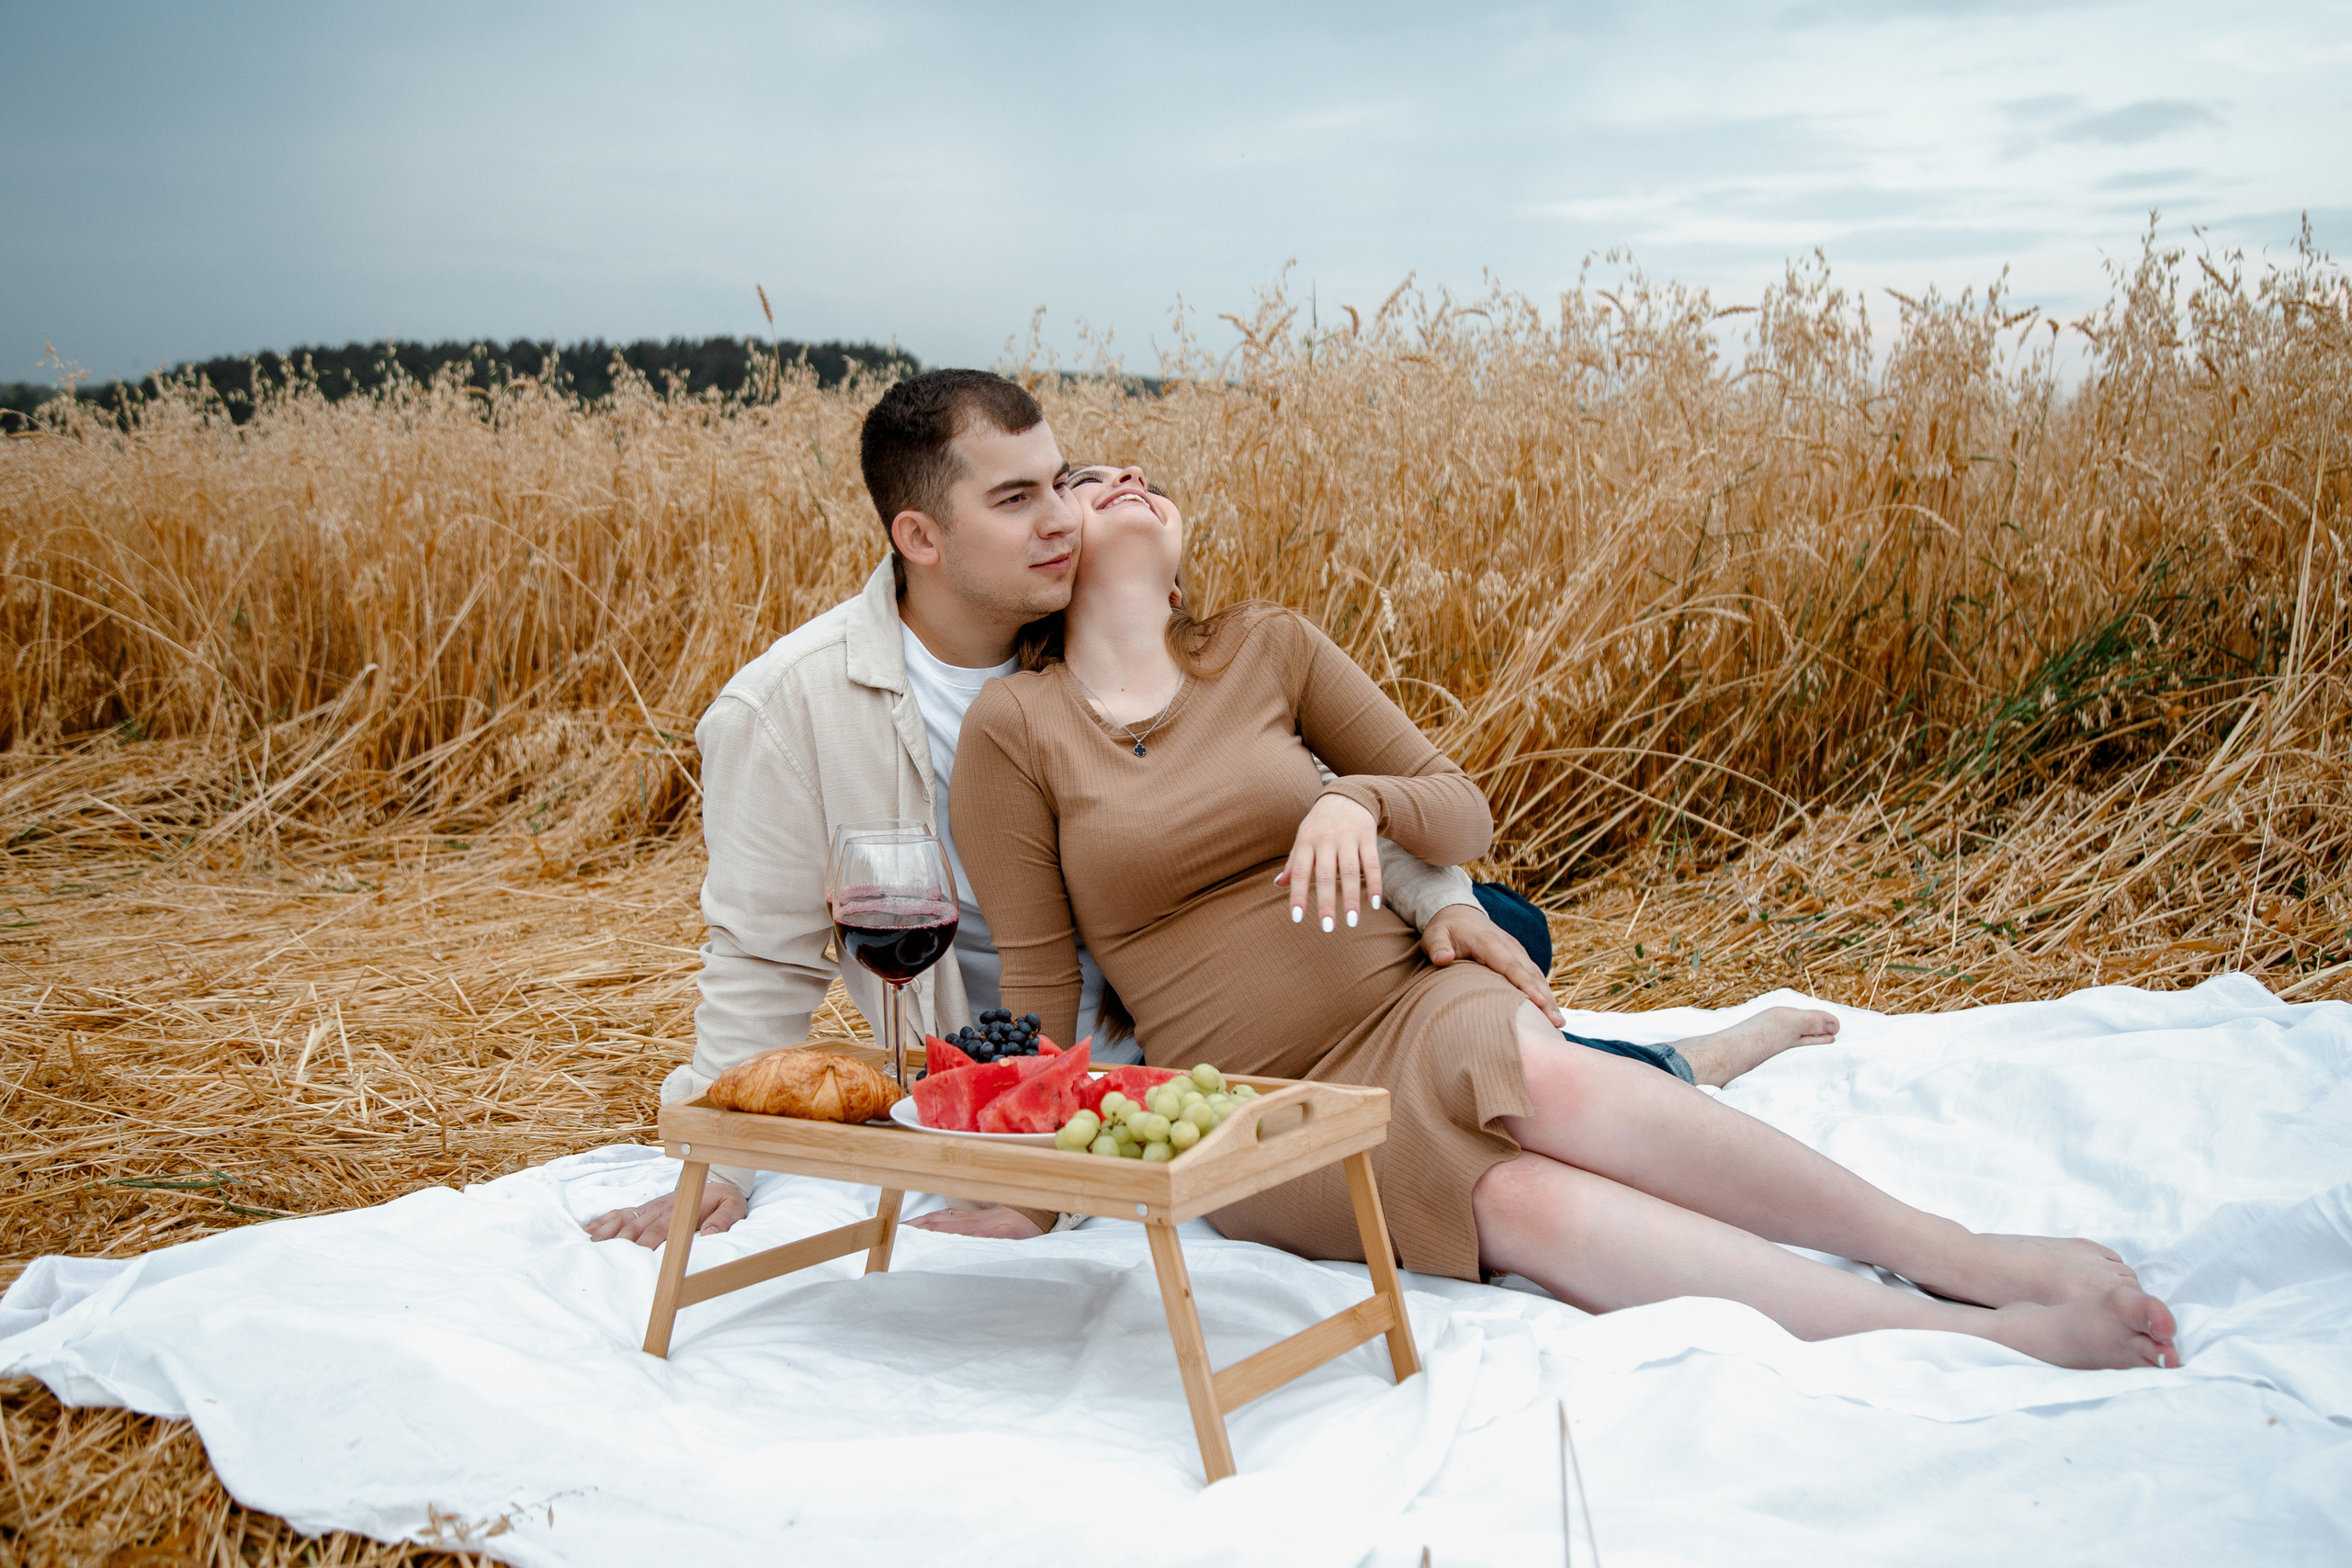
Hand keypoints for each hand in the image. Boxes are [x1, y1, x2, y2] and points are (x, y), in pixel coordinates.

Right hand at [584, 1179, 747, 1247]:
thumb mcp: (733, 1208)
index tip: (632, 1259)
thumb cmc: (725, 1200)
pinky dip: (604, 1221)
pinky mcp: (645, 1207)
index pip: (659, 1231)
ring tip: (588, 1247)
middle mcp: (660, 1209)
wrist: (717, 1180)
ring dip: (606, 1233)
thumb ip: (724, 1220)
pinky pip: (621, 1212)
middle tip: (600, 1259)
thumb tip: (709, 1233)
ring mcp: (650, 1207)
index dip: (645, 1244)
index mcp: (679, 1212)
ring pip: (624, 1220)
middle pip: (635, 1228)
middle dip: (618, 1243)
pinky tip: (587, 1231)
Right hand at [904, 1204, 1048, 1238]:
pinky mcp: (975, 1216)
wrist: (1036, 1215)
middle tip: (895, 1233)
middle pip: (935, 1221)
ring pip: (940, 1217)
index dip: (921, 1231)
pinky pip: (949, 1215)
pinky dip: (935, 1218)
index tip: (905, 1235)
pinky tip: (930, 1222)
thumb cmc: (1025, 1229)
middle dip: (913, 1226)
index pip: (941, 1228)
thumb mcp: (1010, 1240)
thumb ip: (990, 1242)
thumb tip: (970, 1245)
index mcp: (975, 1227)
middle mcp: (969, 1220)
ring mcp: (971, 1216)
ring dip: (921, 1221)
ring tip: (904, 1228)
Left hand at [1275, 794, 1380, 932]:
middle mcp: (1326, 839)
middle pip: (1325, 875)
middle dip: (1326, 902)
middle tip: (1327, 928)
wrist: (1348, 795)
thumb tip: (1277, 885)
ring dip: (1352, 898)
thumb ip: (1293, 862)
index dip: (1297, 895)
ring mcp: (1348, 837)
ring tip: (1353, 922)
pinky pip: (1372, 863)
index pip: (1299, 871)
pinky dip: (1375, 884)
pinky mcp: (1368, 836)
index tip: (1298, 919)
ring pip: (1350, 872)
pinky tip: (1375, 904)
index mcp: (1305, 840)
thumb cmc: (1320, 823)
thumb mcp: (1303, 837)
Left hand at [1421, 903, 1564, 1025]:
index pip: (1510, 966)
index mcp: (1490, 942)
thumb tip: (1442, 959)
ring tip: (1558, 1023)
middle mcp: (1509, 946)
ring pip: (1537, 976)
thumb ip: (1437, 946)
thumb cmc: (1446, 929)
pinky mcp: (1519, 957)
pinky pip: (1535, 975)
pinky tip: (1551, 1012)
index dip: (1525, 984)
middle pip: (1530, 974)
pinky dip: (1544, 992)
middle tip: (1556, 1022)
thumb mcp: (1435, 935)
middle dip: (1544, 998)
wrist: (1459, 913)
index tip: (1537, 1002)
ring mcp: (1516, 951)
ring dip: (1549, 998)